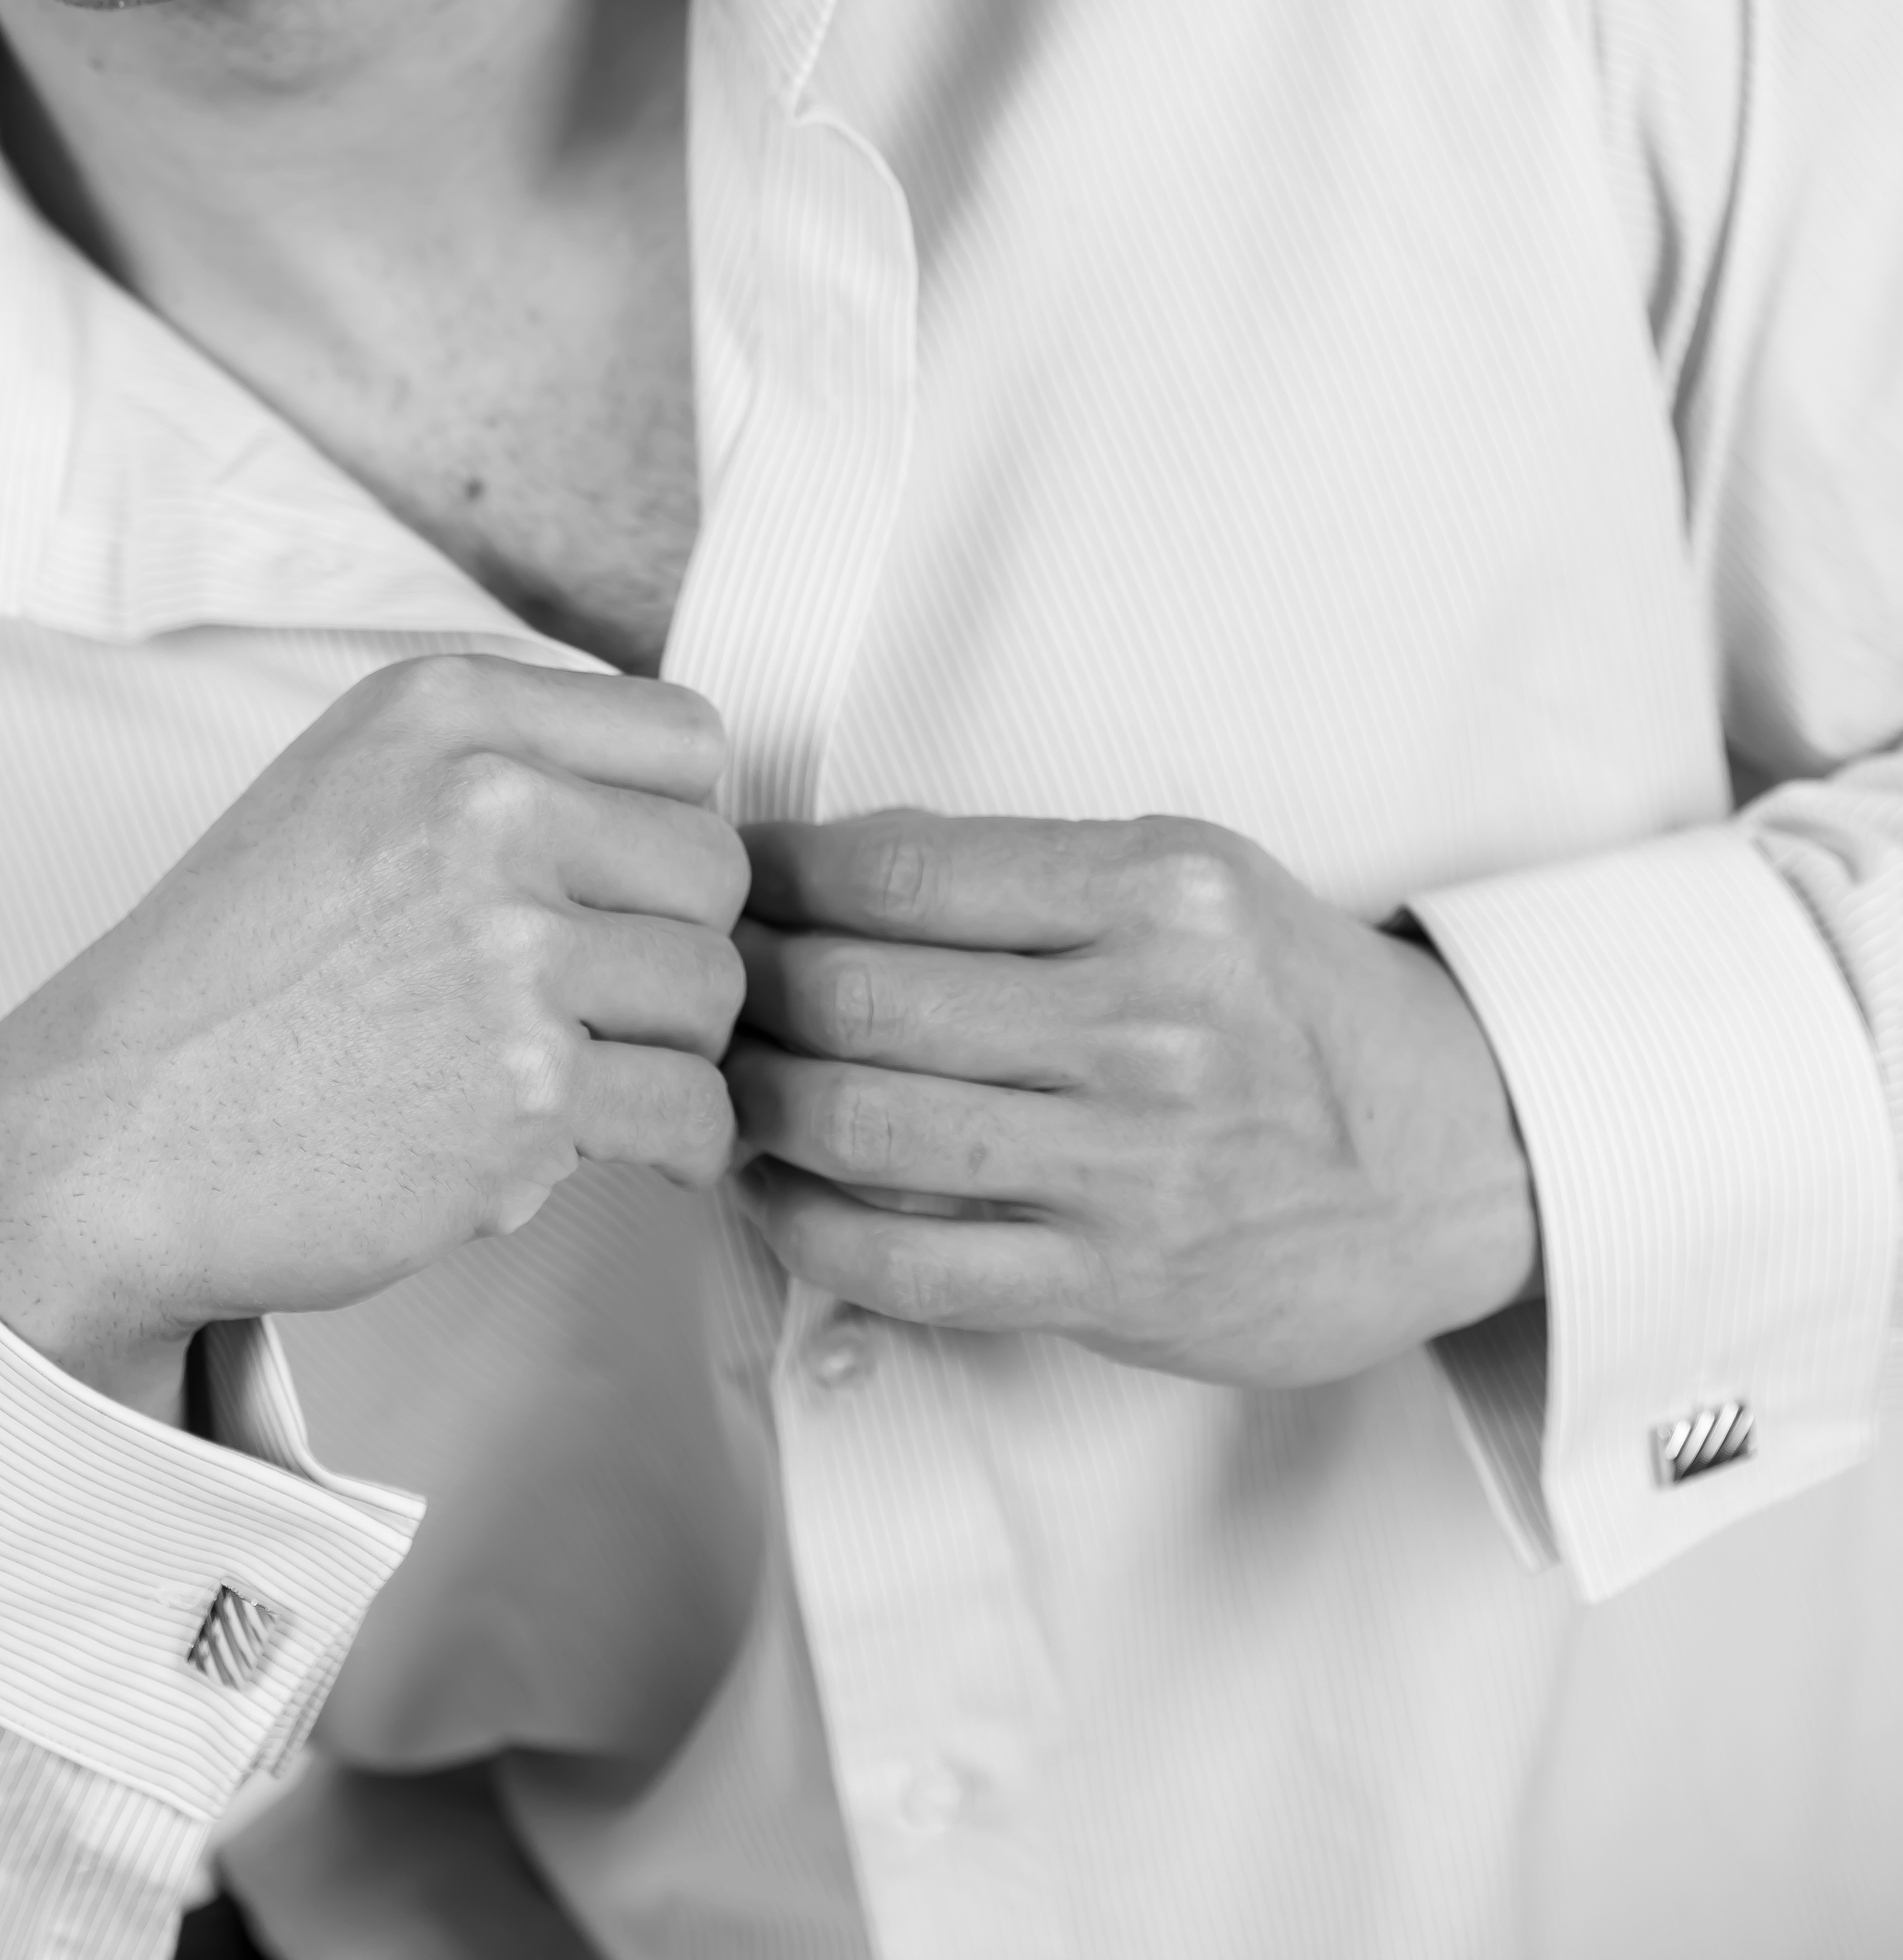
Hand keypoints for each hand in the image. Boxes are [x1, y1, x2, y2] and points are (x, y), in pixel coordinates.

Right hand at [0, 655, 746, 1419]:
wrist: (118, 1131)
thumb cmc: (245, 968)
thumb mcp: (353, 781)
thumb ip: (511, 754)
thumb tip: (694, 786)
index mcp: (445, 712)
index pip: (688, 739)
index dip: (671, 825)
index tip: (618, 886)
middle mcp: (483, 807)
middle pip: (718, 868)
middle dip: (676, 943)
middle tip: (599, 999)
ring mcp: (508, 953)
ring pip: (716, 991)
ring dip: (669, 1049)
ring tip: (576, 1070)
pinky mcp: (525, 1095)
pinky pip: (696, 1112)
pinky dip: (675, 1147)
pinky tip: (597, 1144)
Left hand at [725, 811, 1537, 1384]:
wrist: (1460, 1154)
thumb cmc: (1293, 1002)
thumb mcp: (1189, 881)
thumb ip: (1024, 874)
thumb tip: (827, 867)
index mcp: (1157, 891)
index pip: (894, 870)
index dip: (773, 876)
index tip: (722, 878)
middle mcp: (1144, 1020)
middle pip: (855, 997)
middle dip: (739, 990)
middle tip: (690, 984)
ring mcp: (1131, 1162)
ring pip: (861, 1126)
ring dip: (750, 1106)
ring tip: (714, 1082)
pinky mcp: (1118, 1282)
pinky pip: (908, 1263)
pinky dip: (806, 1225)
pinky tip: (771, 1189)